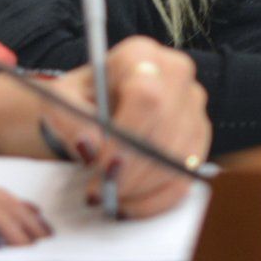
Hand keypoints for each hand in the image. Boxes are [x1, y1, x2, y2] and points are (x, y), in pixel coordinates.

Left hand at [51, 38, 208, 219]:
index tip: (102, 167)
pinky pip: (186, 175)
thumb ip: (70, 121)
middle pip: (166, 129)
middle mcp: (176, 73)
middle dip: (132, 171)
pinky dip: (156, 199)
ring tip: (108, 197)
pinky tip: (129, 205)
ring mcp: (193, 105)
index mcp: (140, 55)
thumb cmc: (77, 102)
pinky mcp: (199, 136)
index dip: (127, 138)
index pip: (146, 96)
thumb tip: (91, 146)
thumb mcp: (60, 104)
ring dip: (141, 188)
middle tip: (101, 192)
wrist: (92, 110)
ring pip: (178, 156)